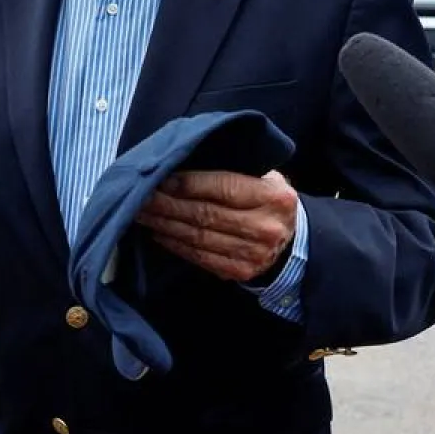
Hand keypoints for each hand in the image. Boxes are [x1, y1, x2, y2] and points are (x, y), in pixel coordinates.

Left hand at [136, 169, 297, 282]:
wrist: (293, 243)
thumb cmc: (269, 201)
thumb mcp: (265, 177)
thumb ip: (234, 170)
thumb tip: (183, 162)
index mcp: (274, 197)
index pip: (225, 187)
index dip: (189, 183)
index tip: (162, 178)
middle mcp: (265, 227)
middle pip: (206, 214)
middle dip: (168, 204)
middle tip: (141, 194)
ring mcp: (253, 254)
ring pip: (198, 237)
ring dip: (165, 224)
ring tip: (142, 212)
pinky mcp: (239, 271)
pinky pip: (199, 257)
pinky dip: (175, 244)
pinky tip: (159, 231)